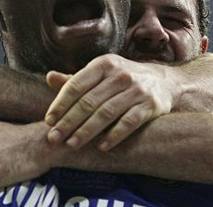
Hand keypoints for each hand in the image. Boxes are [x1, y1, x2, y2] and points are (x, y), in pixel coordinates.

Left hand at [45, 54, 174, 150]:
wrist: (163, 81)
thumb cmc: (120, 79)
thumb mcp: (99, 74)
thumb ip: (75, 80)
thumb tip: (49, 77)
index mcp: (103, 64)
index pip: (76, 86)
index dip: (60, 104)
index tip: (49, 121)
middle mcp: (120, 75)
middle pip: (88, 102)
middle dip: (68, 122)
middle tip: (54, 138)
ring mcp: (136, 90)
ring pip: (106, 113)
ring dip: (86, 131)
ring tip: (72, 144)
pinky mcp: (151, 105)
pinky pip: (129, 123)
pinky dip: (114, 136)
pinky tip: (101, 147)